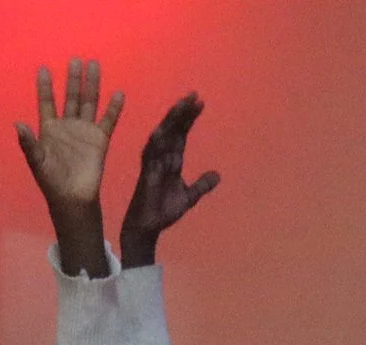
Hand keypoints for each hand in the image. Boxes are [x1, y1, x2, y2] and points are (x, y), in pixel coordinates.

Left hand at [16, 59, 123, 212]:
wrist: (73, 198)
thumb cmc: (52, 181)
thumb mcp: (37, 161)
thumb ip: (28, 143)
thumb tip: (18, 124)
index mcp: (50, 129)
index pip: (47, 103)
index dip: (45, 87)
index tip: (44, 69)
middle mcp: (68, 126)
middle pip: (71, 97)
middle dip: (73, 79)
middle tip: (75, 59)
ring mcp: (84, 132)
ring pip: (89, 103)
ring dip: (91, 85)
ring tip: (94, 65)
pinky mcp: (100, 140)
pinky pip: (108, 120)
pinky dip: (114, 108)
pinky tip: (118, 94)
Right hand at [120, 93, 219, 266]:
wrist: (149, 227)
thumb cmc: (164, 210)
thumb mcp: (189, 197)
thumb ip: (202, 185)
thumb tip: (217, 175)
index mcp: (172, 160)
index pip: (182, 133)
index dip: (190, 118)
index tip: (200, 102)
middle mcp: (162, 156)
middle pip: (173, 129)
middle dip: (183, 112)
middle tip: (194, 95)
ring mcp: (153, 163)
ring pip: (162, 136)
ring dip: (171, 121)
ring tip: (181, 105)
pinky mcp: (147, 174)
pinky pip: (150, 155)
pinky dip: (156, 142)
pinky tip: (162, 130)